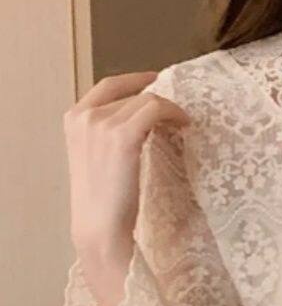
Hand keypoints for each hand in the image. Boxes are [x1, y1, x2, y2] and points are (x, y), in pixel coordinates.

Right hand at [63, 71, 191, 255]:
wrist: (100, 226)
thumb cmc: (103, 200)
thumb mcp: (97, 155)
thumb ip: (109, 131)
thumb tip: (144, 115)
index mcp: (73, 119)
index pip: (108, 85)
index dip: (135, 79)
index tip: (156, 80)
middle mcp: (85, 116)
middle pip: (133, 95)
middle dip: (158, 103)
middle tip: (178, 117)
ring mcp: (101, 124)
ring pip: (148, 100)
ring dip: (170, 110)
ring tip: (182, 124)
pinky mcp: (122, 136)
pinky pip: (156, 109)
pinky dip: (174, 114)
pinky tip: (184, 125)